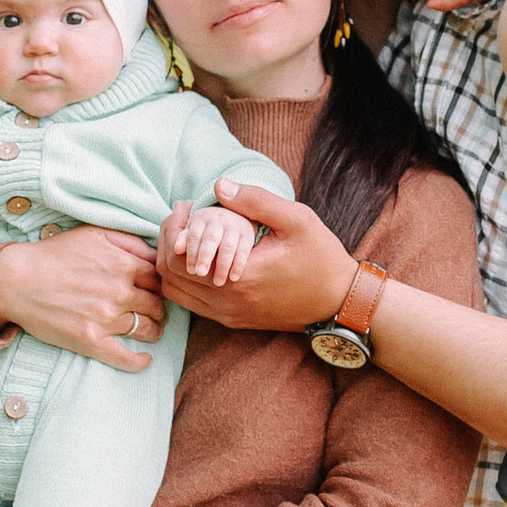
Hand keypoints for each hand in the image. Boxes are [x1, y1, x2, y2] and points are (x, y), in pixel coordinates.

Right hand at [0, 226, 165, 369]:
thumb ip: (130, 241)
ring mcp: (106, 318)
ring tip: (151, 330)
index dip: (159, 285)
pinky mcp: (91, 341)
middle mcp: (119, 291)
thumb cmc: (54, 254)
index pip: (158, 279)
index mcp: (124, 264)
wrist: (17, 280)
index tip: (155, 290)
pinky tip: (145, 361)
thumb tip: (157, 254)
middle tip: (156, 312)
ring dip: (154, 330)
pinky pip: (125, 358)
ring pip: (146, 329)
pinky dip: (139, 362)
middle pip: (157, 305)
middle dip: (159, 308)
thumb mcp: (95, 233)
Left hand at [157, 183, 353, 331]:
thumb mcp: (296, 220)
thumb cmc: (321, 258)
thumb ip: (256, 201)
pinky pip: (191, 302)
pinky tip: (200, 255)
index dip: (173, 228)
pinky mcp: (232, 320)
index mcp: (237, 278)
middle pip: (168, 275)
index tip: (185, 205)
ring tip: (188, 235)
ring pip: (175, 292)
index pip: (177, 257)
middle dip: (168, 242)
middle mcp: (226, 303)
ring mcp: (228, 315)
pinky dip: (185, 279)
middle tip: (182, 217)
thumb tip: (218, 185)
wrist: (339, 301)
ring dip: (173, 262)